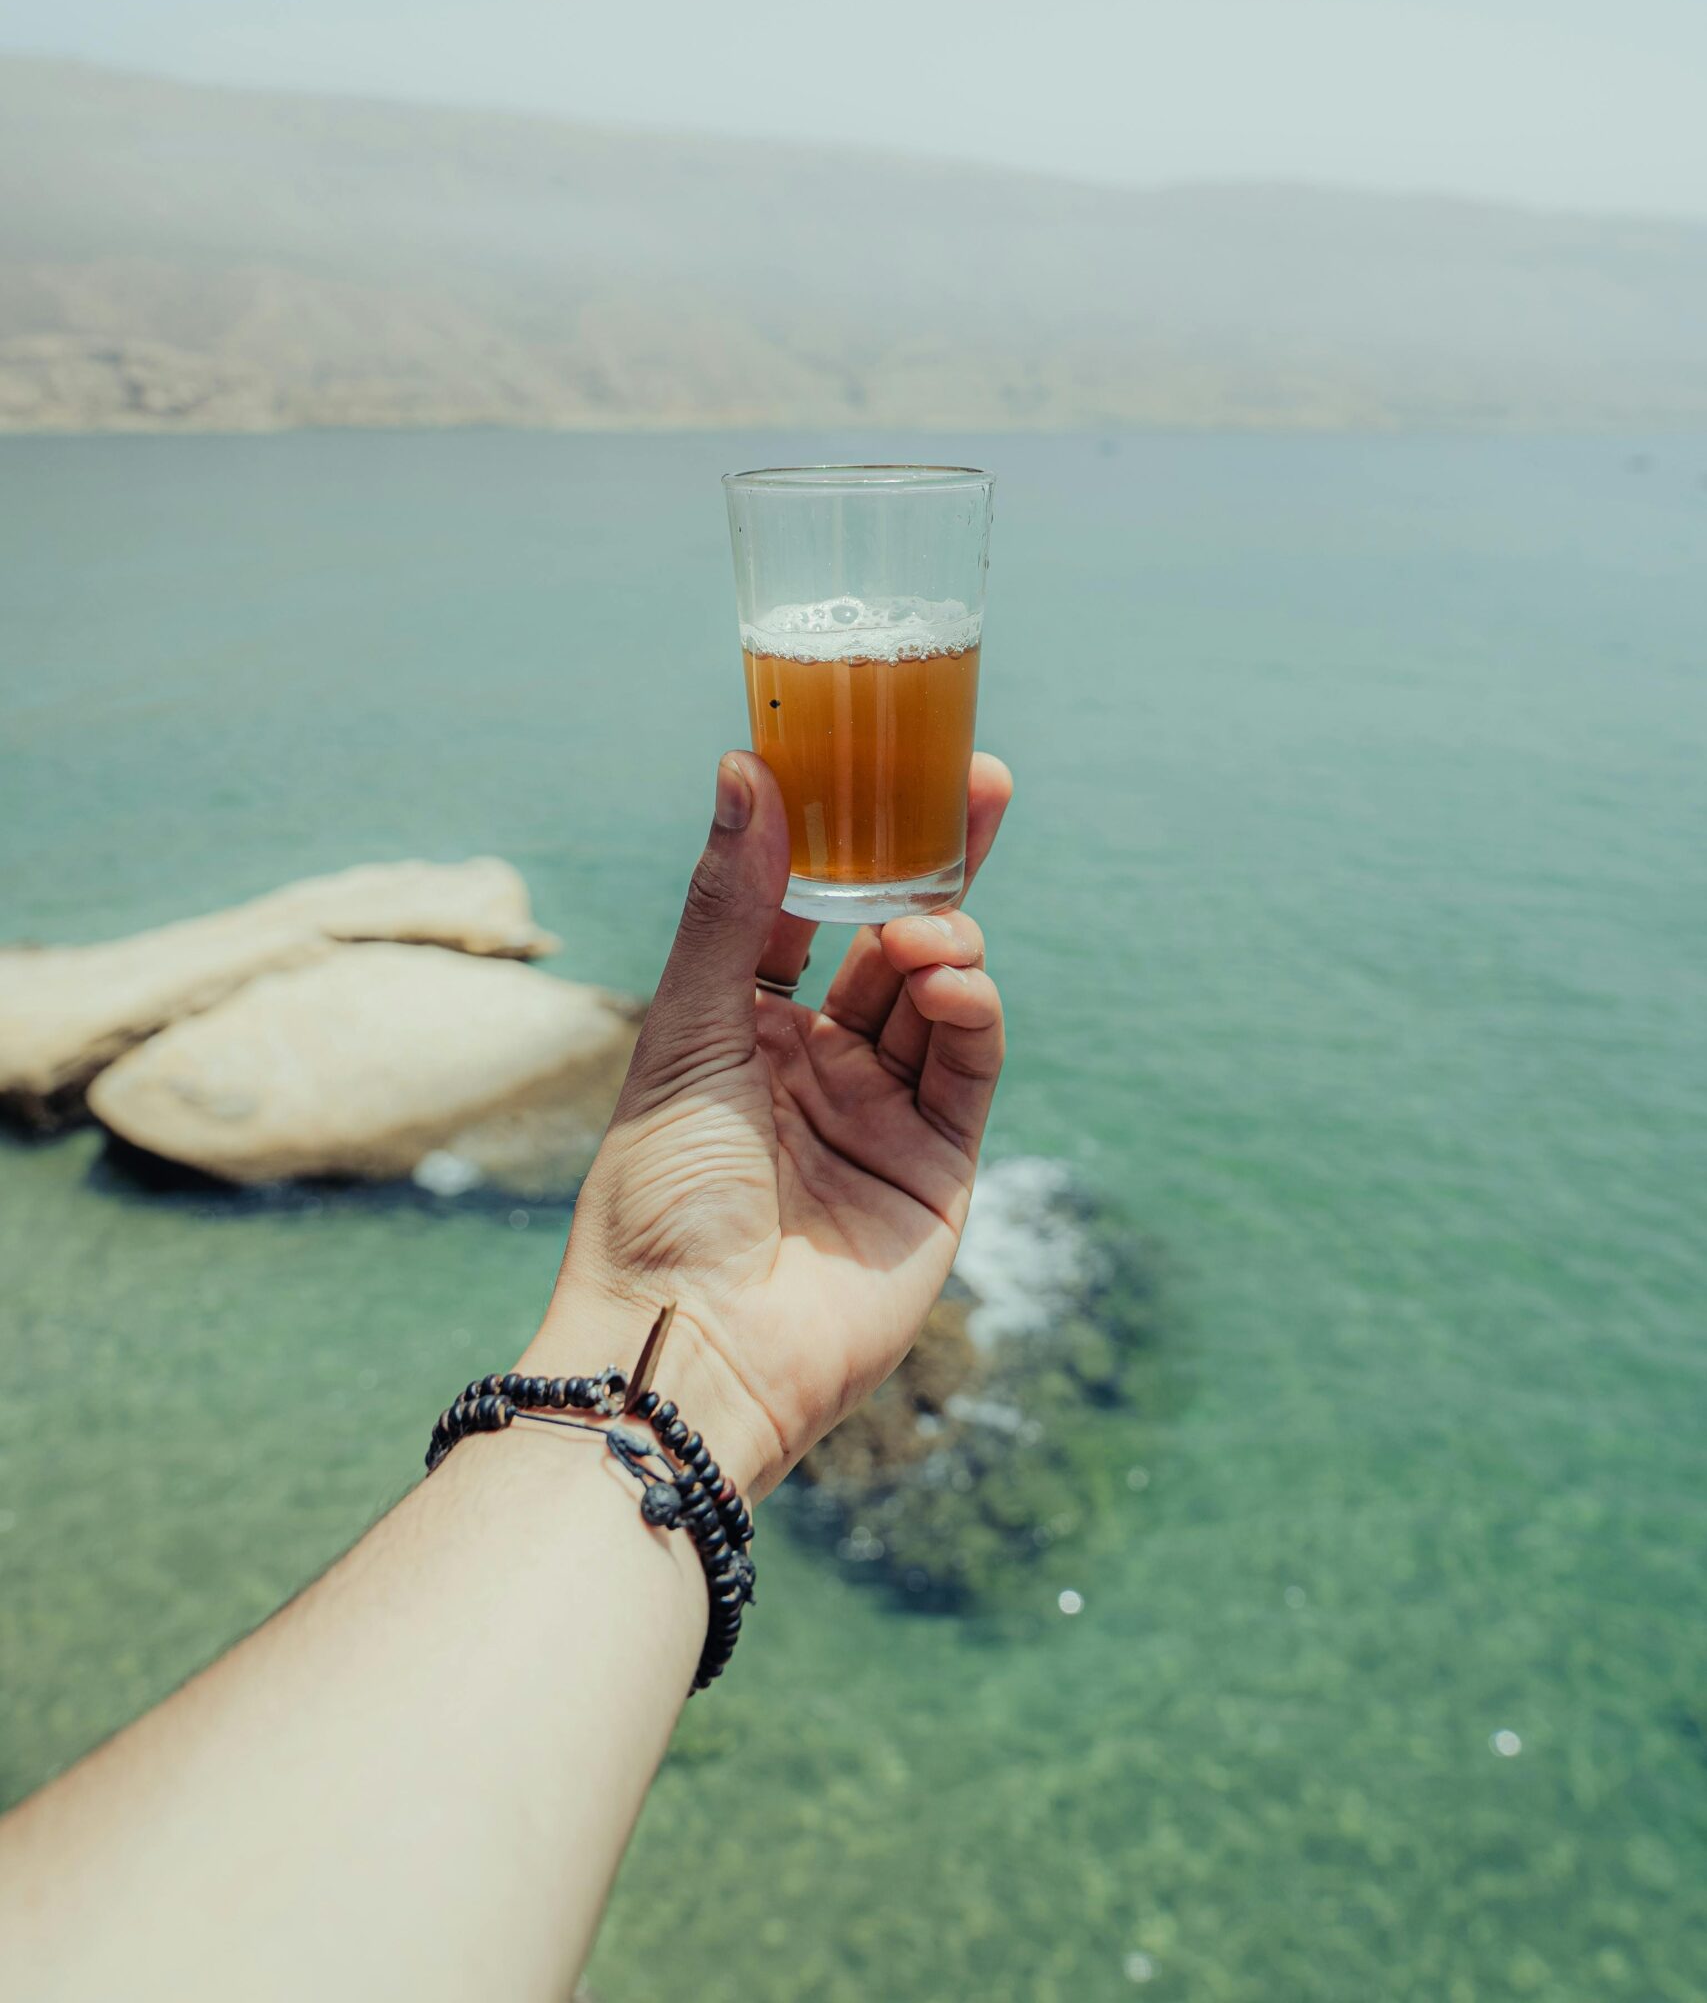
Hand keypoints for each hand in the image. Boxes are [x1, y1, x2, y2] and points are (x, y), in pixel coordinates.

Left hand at [525, 752, 1011, 1498]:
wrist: (689, 1348)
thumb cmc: (658, 1193)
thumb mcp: (688, 1026)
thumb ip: (733, 901)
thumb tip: (747, 766)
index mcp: (741, 1026)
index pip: (811, 905)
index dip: (851, 834)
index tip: (888, 756)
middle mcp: (816, 1064)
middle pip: (890, 938)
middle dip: (936, 862)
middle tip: (982, 784)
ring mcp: (881, 1116)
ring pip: (935, 994)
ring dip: (941, 941)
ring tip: (927, 931)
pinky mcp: (938, 1169)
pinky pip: (969, 1066)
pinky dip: (971, 1010)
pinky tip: (951, 977)